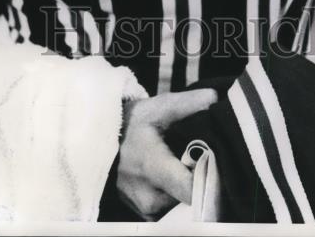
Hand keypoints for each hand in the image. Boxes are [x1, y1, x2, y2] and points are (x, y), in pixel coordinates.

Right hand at [116, 88, 217, 219]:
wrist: (98, 141)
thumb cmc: (130, 123)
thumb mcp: (158, 107)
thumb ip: (189, 104)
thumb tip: (216, 98)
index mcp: (152, 168)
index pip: (192, 189)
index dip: (208, 176)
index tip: (210, 160)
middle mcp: (149, 197)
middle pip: (192, 197)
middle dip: (198, 178)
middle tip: (194, 157)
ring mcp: (146, 210)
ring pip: (182, 203)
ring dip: (186, 187)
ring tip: (179, 165)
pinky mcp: (145, 216)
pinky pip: (171, 209)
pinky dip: (175, 194)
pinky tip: (169, 176)